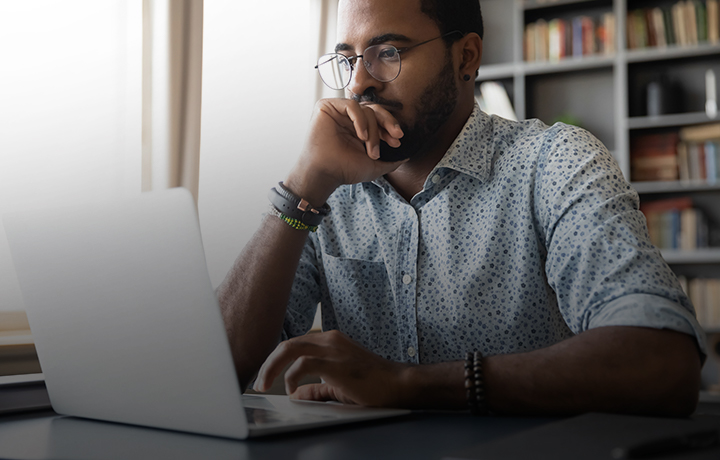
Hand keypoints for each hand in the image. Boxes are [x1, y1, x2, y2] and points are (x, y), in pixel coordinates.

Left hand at [253, 330, 410, 406]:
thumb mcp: (339, 386)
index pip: (295, 345)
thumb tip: (297, 395)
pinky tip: (291, 388)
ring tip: (264, 384)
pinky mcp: (335, 362)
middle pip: (287, 344)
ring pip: (289, 348)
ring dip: (271, 368)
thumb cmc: (373, 385)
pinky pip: (302, 363)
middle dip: (267, 363)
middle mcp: (329, 339)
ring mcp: (332, 348)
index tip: (265, 376)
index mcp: (330, 341)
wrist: (398, 385)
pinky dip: (291, 376)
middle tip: (258, 382)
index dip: (276, 360)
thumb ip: (317, 389)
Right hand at [284, 99, 406, 205]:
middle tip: (396, 136)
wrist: (325, 174)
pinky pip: (351, 105)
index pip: (378, 119)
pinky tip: (361, 136)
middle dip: (389, 123)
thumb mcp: (374, 166)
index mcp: (358, 128)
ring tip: (370, 149)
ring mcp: (338, 112)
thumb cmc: (344, 170)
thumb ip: (391, 161)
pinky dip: (360, 120)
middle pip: (375, 110)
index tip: (397, 141)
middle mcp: (349, 118)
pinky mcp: (327, 107)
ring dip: (373, 131)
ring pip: (366, 110)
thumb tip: (408, 156)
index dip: (390, 128)